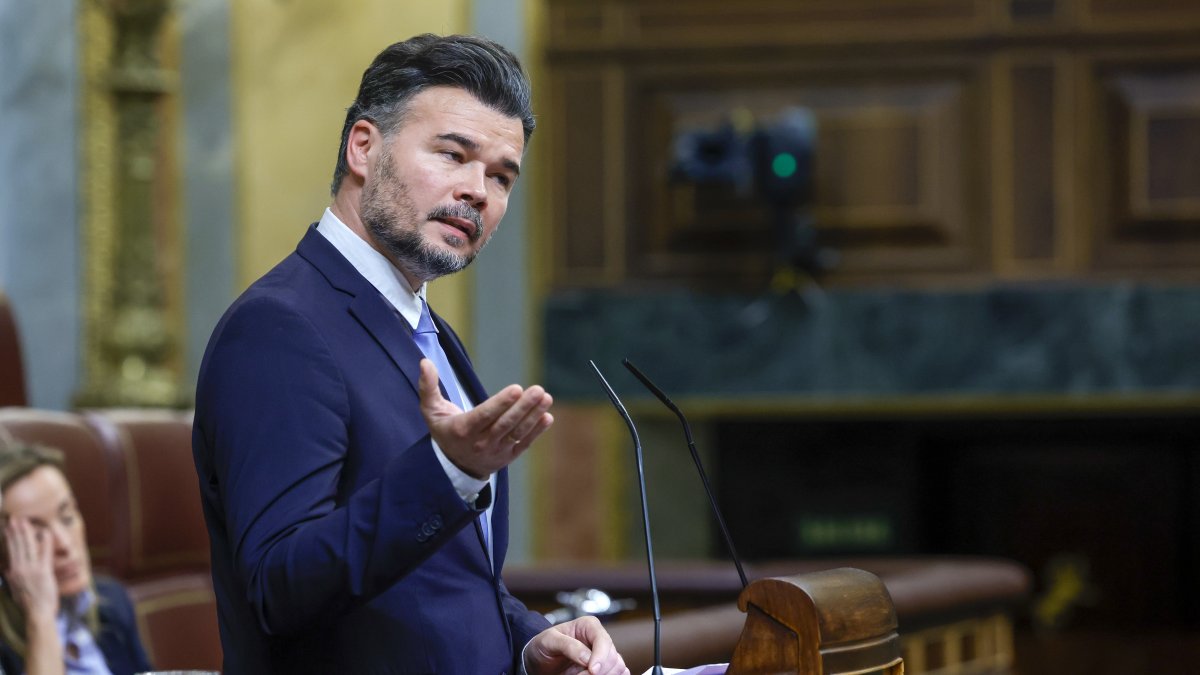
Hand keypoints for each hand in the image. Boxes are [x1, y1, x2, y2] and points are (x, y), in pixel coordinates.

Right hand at [3, 517, 59, 622]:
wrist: (37, 615)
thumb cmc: (29, 605)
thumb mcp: (15, 590)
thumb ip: (12, 579)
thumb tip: (8, 571)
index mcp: (12, 574)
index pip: (10, 552)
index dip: (10, 539)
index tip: (8, 528)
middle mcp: (19, 570)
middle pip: (17, 546)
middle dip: (16, 531)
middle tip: (15, 518)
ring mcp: (31, 570)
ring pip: (28, 547)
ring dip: (26, 532)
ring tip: (24, 521)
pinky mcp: (43, 572)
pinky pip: (44, 553)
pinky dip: (45, 541)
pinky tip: (45, 532)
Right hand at [418, 358, 553, 478]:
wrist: (454, 466)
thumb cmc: (444, 430)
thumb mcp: (431, 411)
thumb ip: (428, 387)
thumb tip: (425, 362)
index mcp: (462, 430)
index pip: (484, 416)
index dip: (501, 403)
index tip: (516, 388)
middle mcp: (480, 443)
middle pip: (505, 424)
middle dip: (523, 407)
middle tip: (538, 390)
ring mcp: (496, 451)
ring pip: (517, 433)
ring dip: (533, 416)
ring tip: (546, 398)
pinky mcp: (508, 456)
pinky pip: (524, 444)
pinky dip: (536, 431)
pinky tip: (547, 416)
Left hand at [524, 616, 628, 674]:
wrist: (540, 659)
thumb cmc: (544, 645)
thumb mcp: (549, 641)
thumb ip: (568, 646)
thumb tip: (587, 657)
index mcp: (589, 626)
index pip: (603, 641)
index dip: (601, 657)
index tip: (592, 670)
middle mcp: (599, 639)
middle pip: (612, 657)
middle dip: (598, 672)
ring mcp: (603, 655)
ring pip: (618, 667)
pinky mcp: (604, 669)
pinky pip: (618, 674)